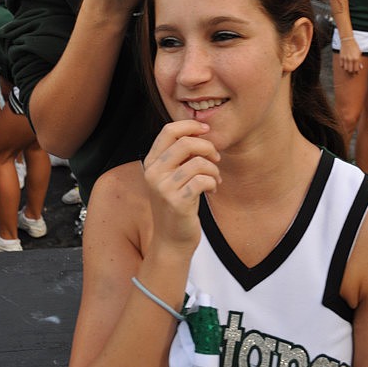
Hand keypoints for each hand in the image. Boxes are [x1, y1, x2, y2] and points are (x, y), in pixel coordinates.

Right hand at [143, 120, 220, 252]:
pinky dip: (213, 182)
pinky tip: (213, 188)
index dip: (190, 125)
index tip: (206, 130)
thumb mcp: (172, 176)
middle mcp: (153, 173)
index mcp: (151, 163)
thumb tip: (200, 132)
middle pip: (186, 143)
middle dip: (208, 147)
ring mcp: (163, 188)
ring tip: (215, 178)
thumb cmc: (176, 204)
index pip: (168, 130)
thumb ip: (179, 155)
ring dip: (213, 169)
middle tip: (216, 157)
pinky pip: (203, 180)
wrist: (171, 241)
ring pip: (198, 162)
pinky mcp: (177, 202)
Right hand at [338, 37, 362, 74]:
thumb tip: (360, 67)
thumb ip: (360, 61)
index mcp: (356, 59)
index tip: (356, 72)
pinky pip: (341, 65)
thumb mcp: (359, 53)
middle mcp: (350, 60)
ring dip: (347, 70)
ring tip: (349, 69)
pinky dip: (343, 66)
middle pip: (350, 70)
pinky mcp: (341, 57)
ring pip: (345, 69)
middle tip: (352, 72)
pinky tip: (345, 65)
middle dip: (352, 72)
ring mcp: (345, 59)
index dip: (356, 72)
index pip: (356, 69)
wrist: (347, 41)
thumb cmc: (355, 47)